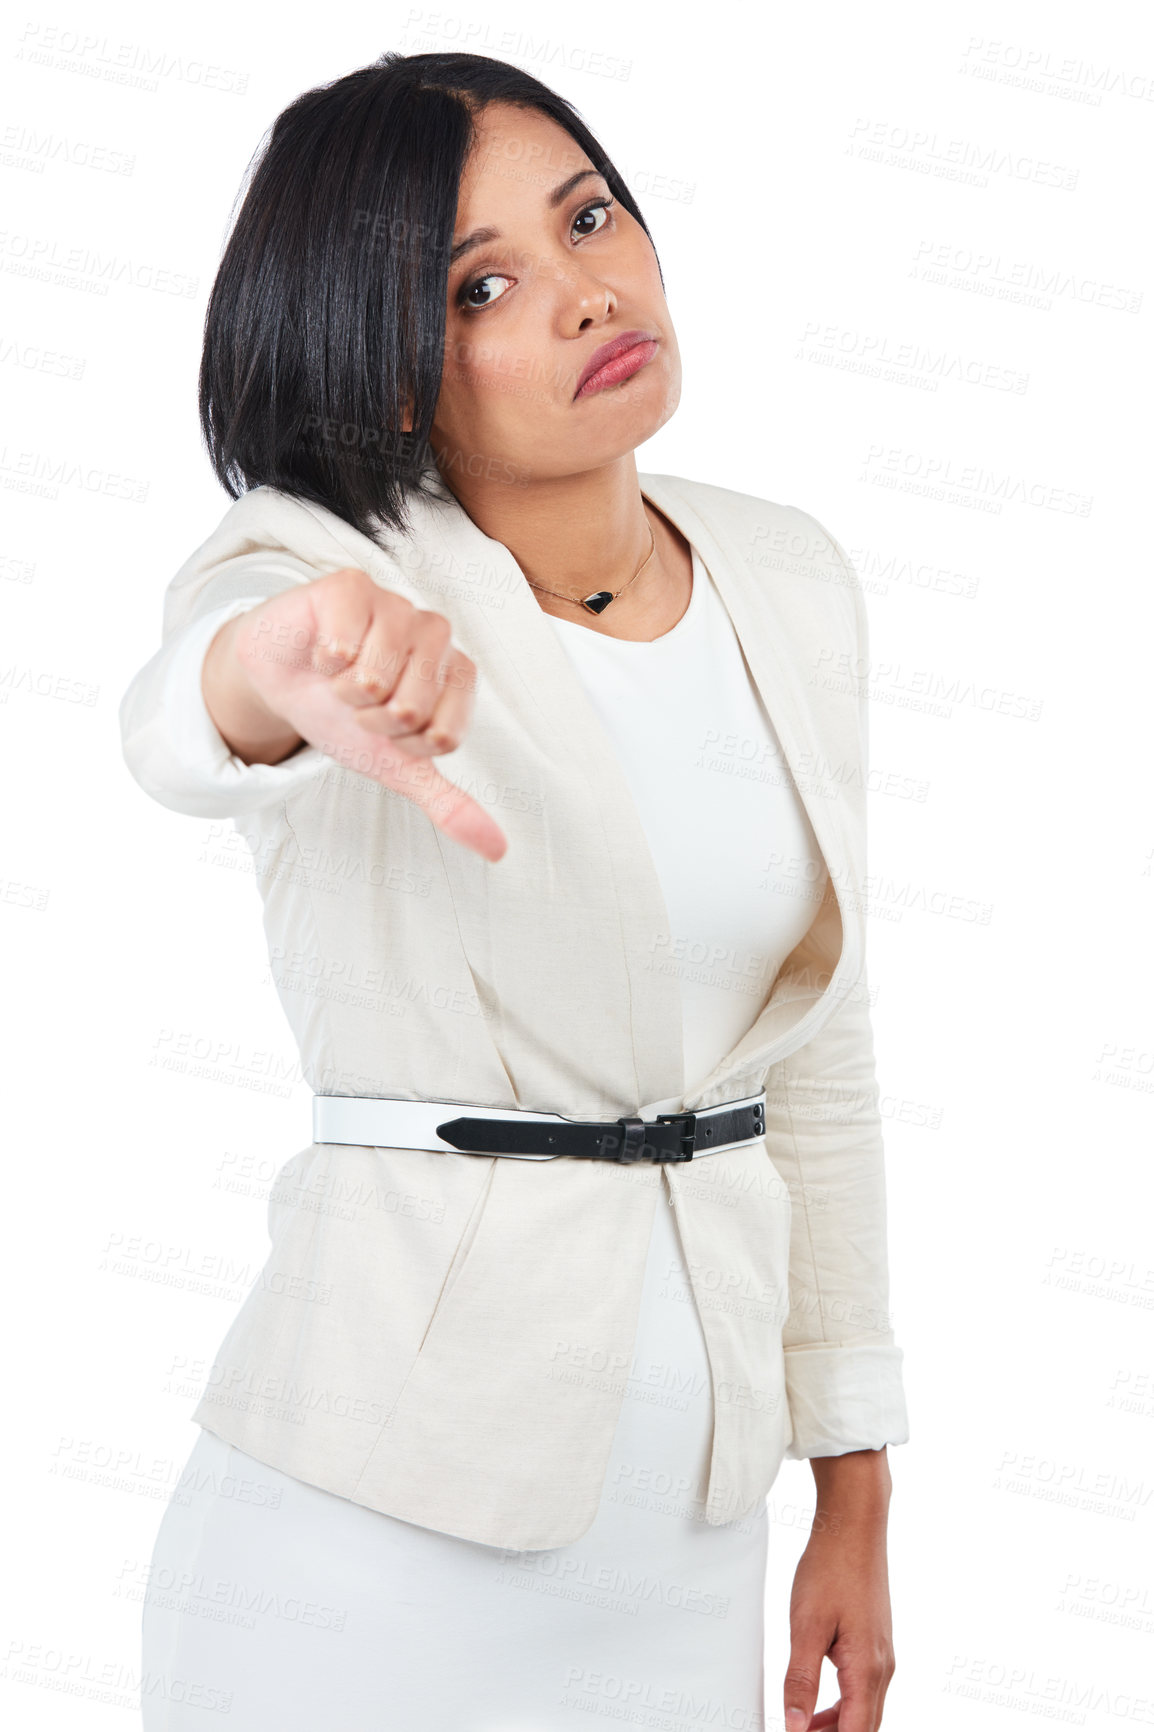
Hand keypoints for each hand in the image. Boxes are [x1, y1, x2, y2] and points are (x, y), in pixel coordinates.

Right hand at [213, 566, 507, 862]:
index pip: (444, 736)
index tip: (386, 728)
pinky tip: (320, 651)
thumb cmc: (344, 714)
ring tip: (337, 676)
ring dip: (343, 692)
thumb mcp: (395, 766)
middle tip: (356, 701)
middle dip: (369, 720)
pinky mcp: (350, 586)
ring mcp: (395, 605)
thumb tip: (497, 850)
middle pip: (411, 708)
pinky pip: (341, 644)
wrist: (281, 680)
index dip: (403, 745)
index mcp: (457, 674)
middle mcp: (435, 634)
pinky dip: (321, 661)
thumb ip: (447, 802)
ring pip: (374, 679)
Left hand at [783, 1451, 894, 1731]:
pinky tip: (817, 1705)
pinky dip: (841, 1707)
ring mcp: (882, 1655)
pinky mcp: (875, 1643)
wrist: (854, 1524)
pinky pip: (862, 1690)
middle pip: (863, 1727)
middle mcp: (882, 1668)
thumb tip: (794, 1728)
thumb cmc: (831, 1567)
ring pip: (863, 1710)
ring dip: (835, 1727)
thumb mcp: (806, 1626)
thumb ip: (800, 1681)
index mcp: (867, 1669)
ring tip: (801, 1727)